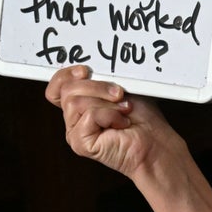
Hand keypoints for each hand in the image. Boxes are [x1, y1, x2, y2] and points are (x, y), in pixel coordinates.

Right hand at [45, 65, 174, 178]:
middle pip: (67, 90)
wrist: (154, 140)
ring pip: (76, 102)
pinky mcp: (80, 143)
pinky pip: (88, 116)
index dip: (64, 76)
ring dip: (107, 102)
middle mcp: (73, 118)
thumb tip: (88, 68)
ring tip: (124, 110)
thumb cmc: (142, 116)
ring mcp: (75, 132)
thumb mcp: (120, 88)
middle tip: (119, 94)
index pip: (56, 87)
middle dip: (97, 86)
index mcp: (80, 103)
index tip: (85, 70)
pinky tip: (121, 123)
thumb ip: (100, 79)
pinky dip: (110, 115)